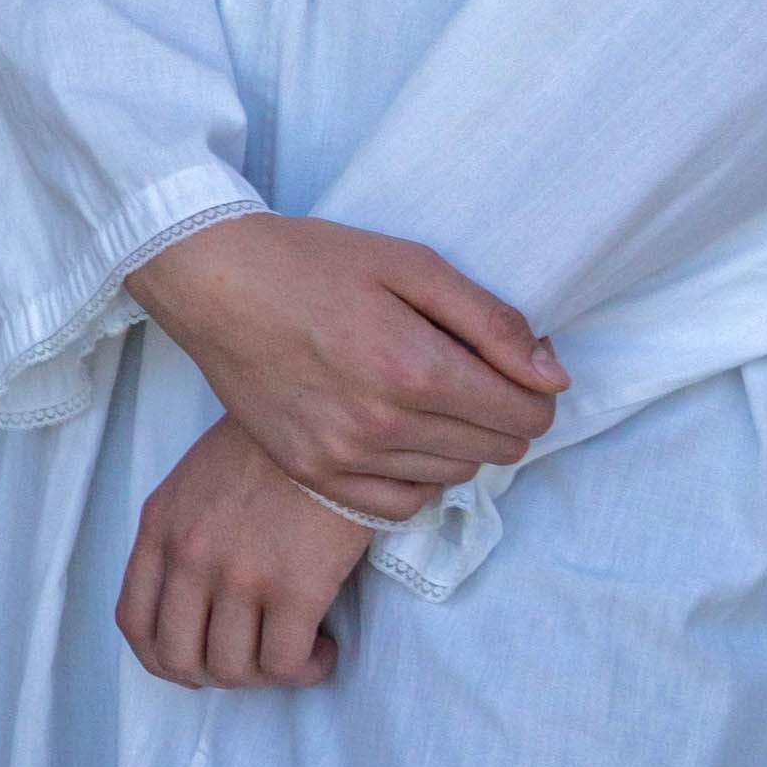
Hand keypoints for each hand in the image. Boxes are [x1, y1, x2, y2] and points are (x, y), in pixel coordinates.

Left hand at [118, 417, 391, 689]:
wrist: (332, 419)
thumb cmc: (272, 448)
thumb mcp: (197, 483)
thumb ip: (182, 534)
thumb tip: (193, 596)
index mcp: (160, 530)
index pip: (135, 622)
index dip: (165, 659)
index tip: (199, 663)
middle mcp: (189, 558)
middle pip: (179, 658)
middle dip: (216, 676)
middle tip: (253, 662)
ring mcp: (238, 576)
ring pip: (233, 669)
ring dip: (266, 675)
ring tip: (296, 654)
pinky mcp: (295, 588)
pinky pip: (284, 663)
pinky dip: (304, 669)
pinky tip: (323, 649)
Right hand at [122, 213, 559, 501]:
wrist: (213, 281)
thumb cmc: (313, 262)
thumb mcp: (412, 264)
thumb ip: (491, 321)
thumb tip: (553, 377)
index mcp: (415, 367)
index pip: (527, 415)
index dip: (537, 392)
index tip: (516, 369)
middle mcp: (382, 424)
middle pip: (497, 451)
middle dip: (502, 416)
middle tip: (469, 376)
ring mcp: (342, 456)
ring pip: (453, 476)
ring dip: (459, 443)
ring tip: (426, 399)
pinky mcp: (311, 472)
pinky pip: (399, 505)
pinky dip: (416, 476)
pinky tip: (400, 437)